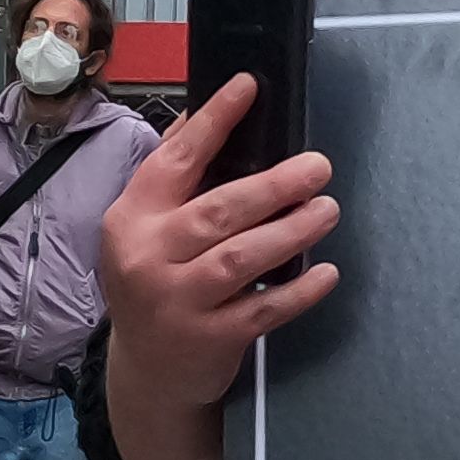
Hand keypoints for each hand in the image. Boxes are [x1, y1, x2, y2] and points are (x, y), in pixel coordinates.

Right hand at [96, 74, 341, 459]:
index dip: (213, 122)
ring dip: (291, 231)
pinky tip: (327, 272)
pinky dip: (298, 291)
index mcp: (132, 218)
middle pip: (218, 211)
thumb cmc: (157, 284)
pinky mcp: (209, 339)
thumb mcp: (146, 231)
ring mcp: (177, 302)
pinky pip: (263, 310)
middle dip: (273, 185)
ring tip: (328, 210)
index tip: (249, 87)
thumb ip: (174, 180)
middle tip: (318, 167)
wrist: (149, 372)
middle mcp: (148, 257)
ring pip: (241, 258)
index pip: (176, 160)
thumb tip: (211, 115)